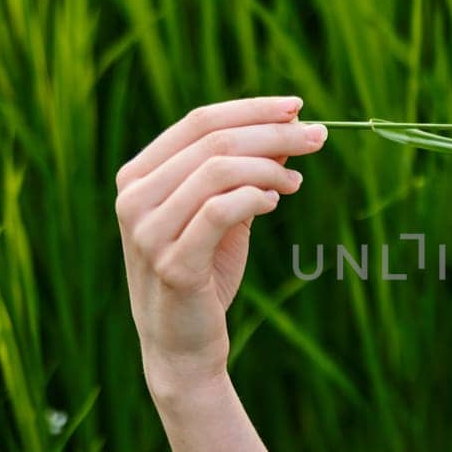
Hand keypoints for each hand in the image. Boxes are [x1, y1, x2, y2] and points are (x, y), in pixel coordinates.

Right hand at [115, 95, 327, 395]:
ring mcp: (148, 232)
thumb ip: (248, 170)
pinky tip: (274, 202)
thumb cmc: (204, 272)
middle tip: (317, 137)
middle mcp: (134, 198)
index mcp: (138, 176)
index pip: (199, 121)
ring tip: (295, 183)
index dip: (252, 110)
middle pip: (213, 141)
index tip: (297, 107)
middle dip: (273, 133)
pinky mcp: (172, 264)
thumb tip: (290, 126)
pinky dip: (254, 197)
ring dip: (270, 167)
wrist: (183, 344)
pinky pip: (219, 211)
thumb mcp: (225, 213)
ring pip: (217, 170)